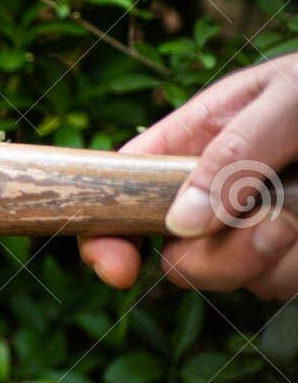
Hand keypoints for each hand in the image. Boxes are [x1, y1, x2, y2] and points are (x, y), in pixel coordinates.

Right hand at [80, 53, 297, 296]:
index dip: (103, 236)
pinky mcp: (293, 255)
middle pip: (176, 257)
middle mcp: (216, 191)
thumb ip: (233, 155)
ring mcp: (256, 227)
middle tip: (273, 227)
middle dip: (218, 258)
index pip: (117, 194)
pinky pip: (279, 283)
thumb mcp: (287, 99)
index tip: (118, 270)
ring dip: (274, 257)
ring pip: (232, 277)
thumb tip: (180, 223)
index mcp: (192, 143)